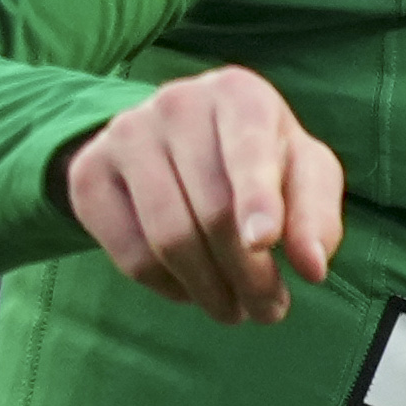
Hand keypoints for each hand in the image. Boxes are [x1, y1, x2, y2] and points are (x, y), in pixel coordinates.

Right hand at [58, 66, 343, 321]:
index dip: (257, 200)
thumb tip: (312, 268)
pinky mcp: (89, 175)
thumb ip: (317, 216)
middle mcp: (175, 104)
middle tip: (270, 311)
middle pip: (211, 211)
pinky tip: (192, 288)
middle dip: (249, 275)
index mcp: (237, 94)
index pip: (247, 152)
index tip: (264, 243)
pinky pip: (130, 256)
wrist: (181, 139)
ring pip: (168, 239)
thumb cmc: (262, 160)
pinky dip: (169, 288)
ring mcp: (125, 136)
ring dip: (209, 291)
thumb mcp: (304, 173)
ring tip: (235, 310)